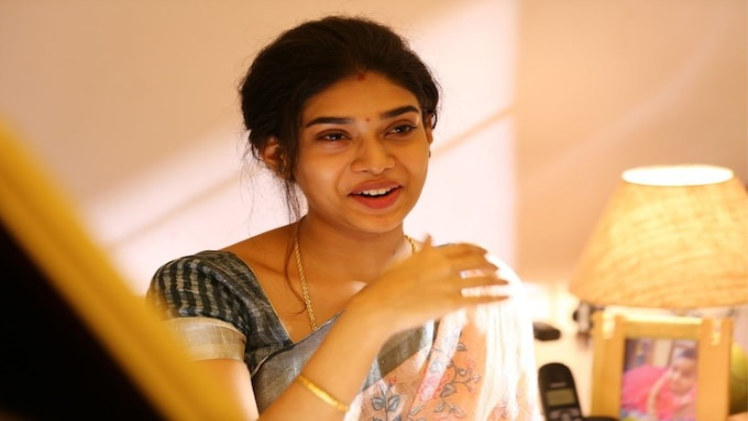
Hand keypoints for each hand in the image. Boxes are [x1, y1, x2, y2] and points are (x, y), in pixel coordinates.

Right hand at [347, 236, 509, 334]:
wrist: (378, 308)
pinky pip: (480, 298)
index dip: (478, 250)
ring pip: (482, 279)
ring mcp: (449, 284)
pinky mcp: (451, 303)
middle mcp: (444, 265)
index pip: (463, 247)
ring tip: (508, 282)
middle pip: (476, 261)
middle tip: (499, 268)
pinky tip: (507, 297)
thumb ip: (422, 250)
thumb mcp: (404, 262)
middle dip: (491, 264)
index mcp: (432, 253)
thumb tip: (432, 235)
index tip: (485, 253)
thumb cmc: (385, 287)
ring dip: (498, 280)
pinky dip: (496, 297)